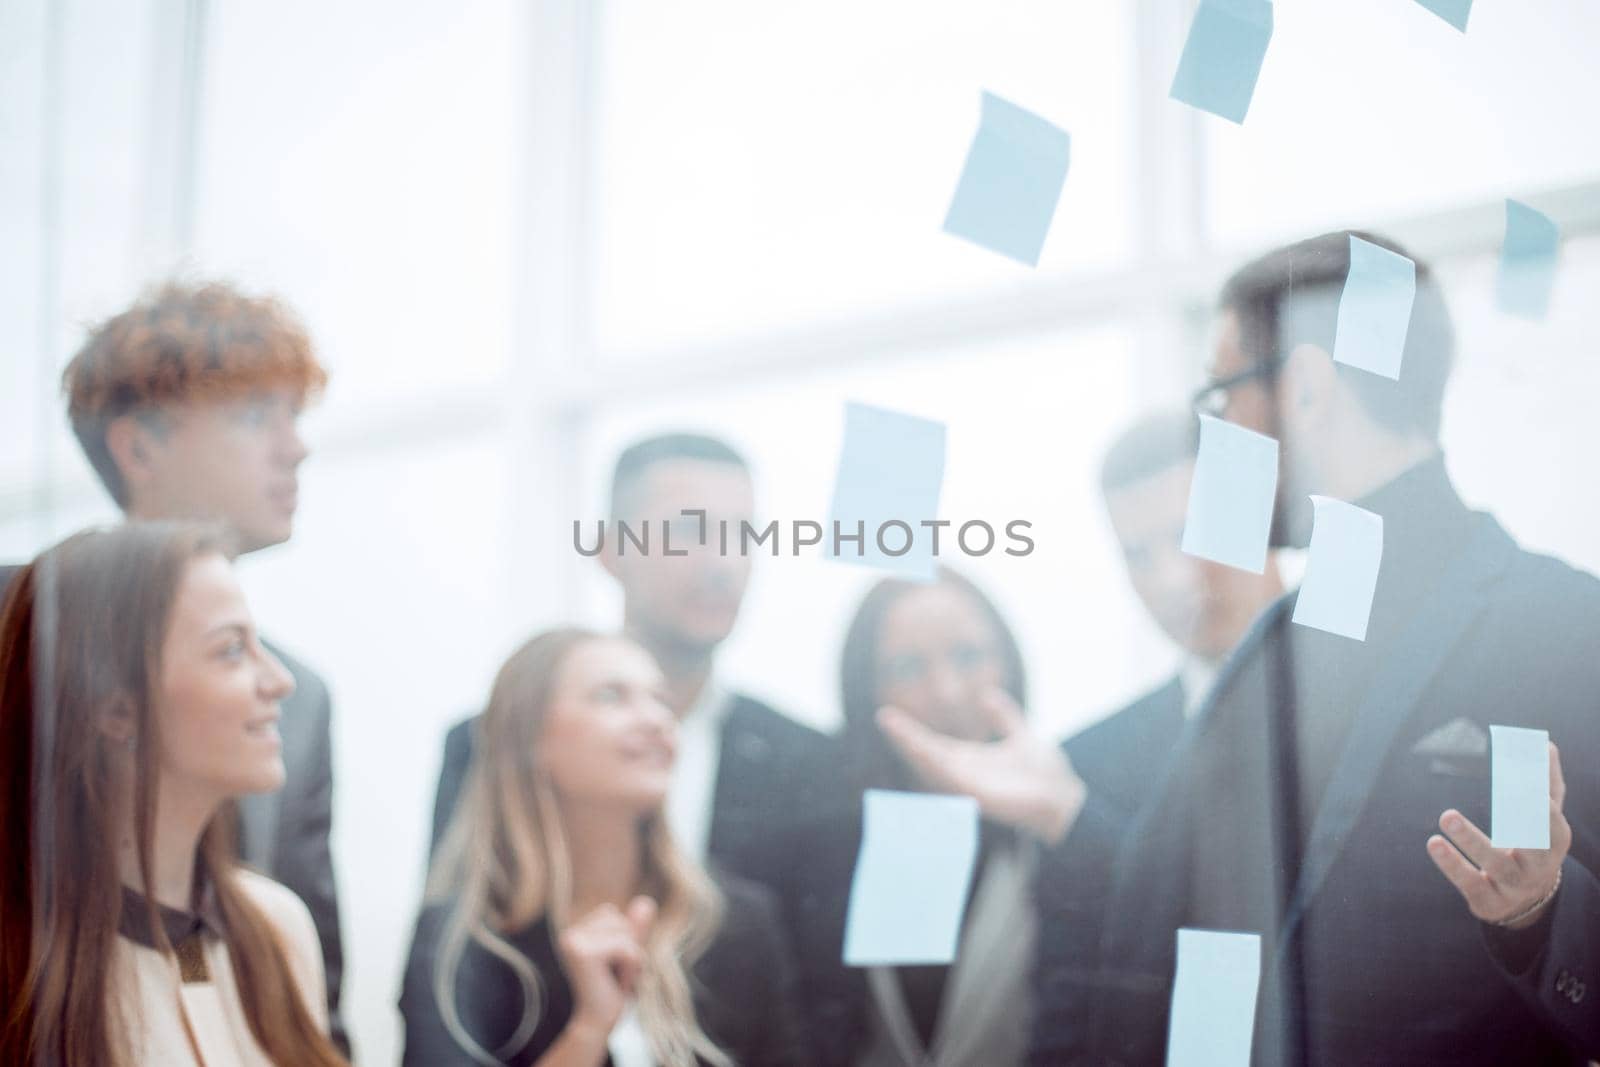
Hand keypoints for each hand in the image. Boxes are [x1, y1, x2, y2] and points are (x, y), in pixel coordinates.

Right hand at [558, 896, 656, 1036]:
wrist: (597, 1023)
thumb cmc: (612, 990)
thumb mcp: (628, 954)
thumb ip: (635, 928)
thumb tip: (646, 902)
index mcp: (574, 932)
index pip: (611, 913)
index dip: (622, 938)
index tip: (611, 965)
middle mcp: (569, 934)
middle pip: (619, 920)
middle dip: (628, 947)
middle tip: (615, 974)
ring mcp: (574, 943)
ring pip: (625, 934)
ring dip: (630, 959)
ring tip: (616, 979)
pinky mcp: (584, 955)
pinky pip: (627, 948)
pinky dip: (631, 967)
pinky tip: (618, 984)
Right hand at [877, 687, 1086, 843]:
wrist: (1067, 799)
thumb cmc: (1046, 776)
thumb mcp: (1021, 736)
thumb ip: (1004, 717)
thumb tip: (986, 694)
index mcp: (971, 762)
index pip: (933, 745)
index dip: (911, 731)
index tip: (888, 715)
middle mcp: (965, 775)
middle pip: (926, 754)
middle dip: (904, 737)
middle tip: (883, 717)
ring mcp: (970, 787)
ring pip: (934, 765)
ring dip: (913, 746)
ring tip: (893, 726)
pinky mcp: (979, 795)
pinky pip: (951, 778)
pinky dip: (934, 763)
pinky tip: (921, 748)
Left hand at [1426, 742, 1570, 928]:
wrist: (1526, 902)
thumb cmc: (1534, 846)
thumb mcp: (1543, 820)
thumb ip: (1545, 784)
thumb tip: (1545, 745)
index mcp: (1554, 843)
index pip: (1552, 826)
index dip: (1543, 810)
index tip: (1528, 788)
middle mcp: (1539, 867)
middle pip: (1532, 846)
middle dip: (1520, 820)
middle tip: (1504, 793)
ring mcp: (1514, 887)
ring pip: (1495, 864)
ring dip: (1471, 839)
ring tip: (1447, 816)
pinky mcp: (1488, 900)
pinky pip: (1470, 882)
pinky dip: (1451, 864)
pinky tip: (1434, 843)